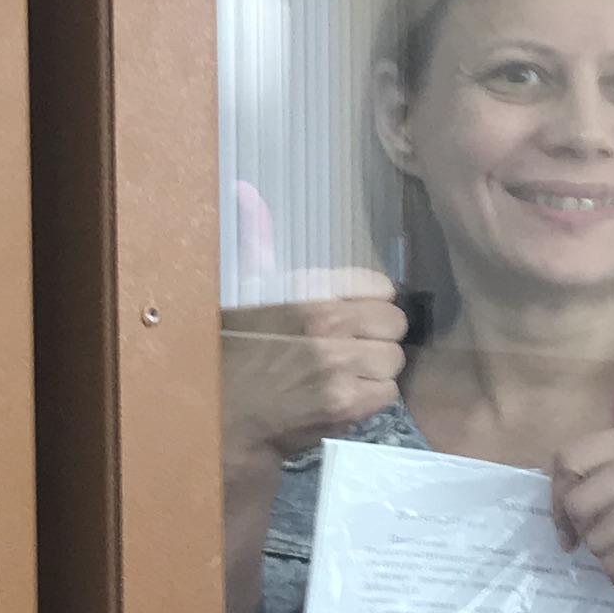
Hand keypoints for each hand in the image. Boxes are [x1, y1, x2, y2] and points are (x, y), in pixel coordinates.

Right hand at [220, 183, 401, 481]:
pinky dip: (371, 399)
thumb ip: (256, 243)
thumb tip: (245, 191)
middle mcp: (326, 325)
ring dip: (376, 371)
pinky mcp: (345, 405)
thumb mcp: (240, 294)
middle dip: (378, 338)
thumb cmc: (227, 358)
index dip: (371, 304)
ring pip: (393, 360)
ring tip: (347, 377)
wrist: (219, 421)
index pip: (379, 287)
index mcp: (305, 293)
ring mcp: (339, 368)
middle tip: (353, 350)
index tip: (356, 317)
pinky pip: (387, 393)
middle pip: (393, 323)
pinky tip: (345, 399)